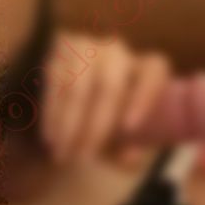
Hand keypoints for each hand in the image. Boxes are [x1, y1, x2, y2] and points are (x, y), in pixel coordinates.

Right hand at [42, 32, 171, 163]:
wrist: (80, 99)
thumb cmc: (112, 125)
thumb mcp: (125, 141)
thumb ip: (130, 150)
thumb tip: (129, 158)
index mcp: (148, 68)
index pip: (154, 72)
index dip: (143, 97)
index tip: (130, 128)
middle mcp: (120, 53)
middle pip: (111, 86)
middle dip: (96, 126)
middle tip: (84, 157)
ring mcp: (90, 46)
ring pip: (78, 87)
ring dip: (69, 125)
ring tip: (63, 154)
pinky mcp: (64, 47)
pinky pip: (56, 83)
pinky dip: (53, 115)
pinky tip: (51, 138)